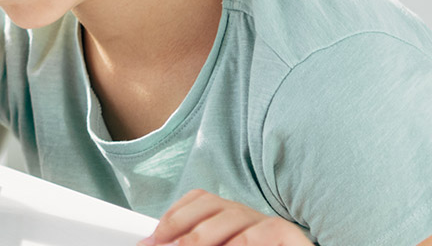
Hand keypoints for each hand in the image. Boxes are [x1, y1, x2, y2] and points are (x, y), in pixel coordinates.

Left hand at [140, 190, 311, 245]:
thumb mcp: (219, 245)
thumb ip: (191, 242)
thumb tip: (152, 244)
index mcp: (230, 216)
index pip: (200, 199)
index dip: (174, 215)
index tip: (154, 237)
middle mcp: (249, 215)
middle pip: (211, 206)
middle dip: (183, 228)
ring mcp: (269, 223)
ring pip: (232, 218)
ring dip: (202, 237)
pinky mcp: (288, 235)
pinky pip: (260, 234)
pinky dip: (238, 244)